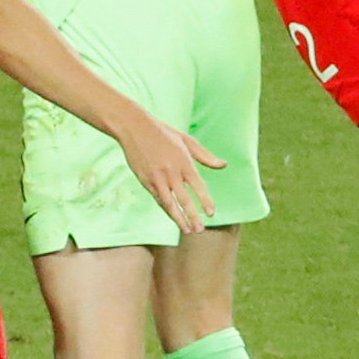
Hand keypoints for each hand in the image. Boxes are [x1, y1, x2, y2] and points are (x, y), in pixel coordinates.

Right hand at [115, 107, 217, 234]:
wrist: (135, 128)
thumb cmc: (163, 133)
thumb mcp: (187, 140)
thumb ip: (205, 156)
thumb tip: (224, 165)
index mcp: (184, 161)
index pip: (198, 186)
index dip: (205, 200)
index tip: (212, 213)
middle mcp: (171, 172)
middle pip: (184, 199)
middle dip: (192, 216)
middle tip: (200, 230)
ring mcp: (157, 178)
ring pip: (170, 204)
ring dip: (179, 219)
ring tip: (188, 230)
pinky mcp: (146, 181)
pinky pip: (159, 199)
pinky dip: (167, 210)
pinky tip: (174, 218)